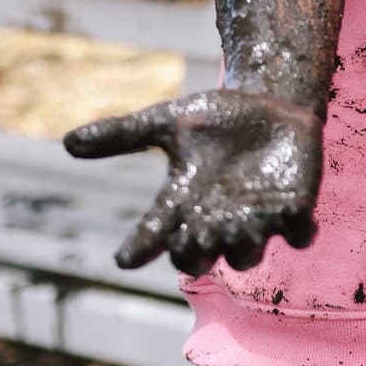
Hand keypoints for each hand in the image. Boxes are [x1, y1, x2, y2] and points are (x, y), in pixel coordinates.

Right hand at [63, 89, 321, 275]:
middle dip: (193, 253)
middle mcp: (216, 221)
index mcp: (182, 203)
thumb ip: (123, 133)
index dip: (141, 249)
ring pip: (246, 256)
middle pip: (197, 261)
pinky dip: (298, 230)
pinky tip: (293, 212)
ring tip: (239, 220)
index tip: (126, 257)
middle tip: (190, 234)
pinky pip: (299, 236)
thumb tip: (67, 141)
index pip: (153, 236)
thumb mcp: (168, 119)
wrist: (270, 105)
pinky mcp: (294, 210)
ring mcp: (257, 220)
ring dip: (241, 244)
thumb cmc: (216, 118)